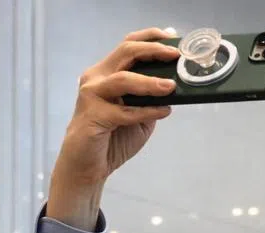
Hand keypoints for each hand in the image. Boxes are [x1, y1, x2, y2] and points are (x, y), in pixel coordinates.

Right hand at [47, 28, 179, 230]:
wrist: (88, 165)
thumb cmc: (112, 138)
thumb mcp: (139, 115)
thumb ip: (151, 99)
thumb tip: (175, 88)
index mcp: (107, 73)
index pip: (128, 46)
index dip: (149, 38)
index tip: (172, 36)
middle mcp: (97, 78)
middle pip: (125, 52)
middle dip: (153, 51)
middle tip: (175, 55)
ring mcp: (92, 95)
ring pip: (123, 80)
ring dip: (151, 82)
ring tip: (172, 86)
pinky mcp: (93, 116)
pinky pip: (125, 111)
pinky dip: (147, 111)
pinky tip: (163, 111)